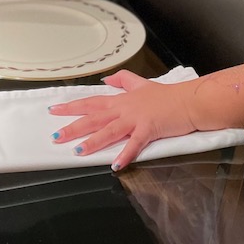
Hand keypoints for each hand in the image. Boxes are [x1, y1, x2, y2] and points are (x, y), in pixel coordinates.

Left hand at [48, 70, 197, 170]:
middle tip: (56, 136)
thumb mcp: (141, 83)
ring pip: (109, 131)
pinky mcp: (149, 129)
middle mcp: (124, 109)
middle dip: (73, 127)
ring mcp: (135, 119)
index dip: (71, 107)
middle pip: (94, 118)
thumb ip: (123, 80)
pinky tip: (116, 165)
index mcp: (120, 100)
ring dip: (92, 142)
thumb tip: (107, 78)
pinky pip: (135, 143)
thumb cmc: (167, 96)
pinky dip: (125, 154)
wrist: (189, 100)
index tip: (54, 111)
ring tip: (77, 152)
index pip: (91, 102)